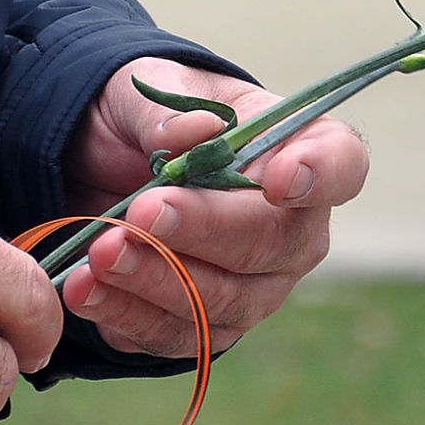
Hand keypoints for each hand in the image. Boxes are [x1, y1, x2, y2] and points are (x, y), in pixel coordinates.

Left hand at [61, 57, 368, 356]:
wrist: (98, 166)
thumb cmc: (147, 117)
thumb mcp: (145, 88)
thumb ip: (165, 110)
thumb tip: (195, 134)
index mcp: (299, 148)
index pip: (341, 164)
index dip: (319, 174)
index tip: (278, 179)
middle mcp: (294, 227)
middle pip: (274, 243)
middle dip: (205, 231)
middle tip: (143, 211)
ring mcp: (257, 285)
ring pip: (224, 300)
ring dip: (157, 279)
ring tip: (98, 251)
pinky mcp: (207, 326)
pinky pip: (175, 335)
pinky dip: (125, 314)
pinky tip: (83, 289)